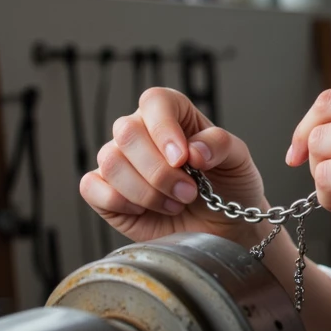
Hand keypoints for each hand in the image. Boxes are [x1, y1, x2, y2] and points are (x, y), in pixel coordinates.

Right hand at [80, 87, 267, 246]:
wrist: (222, 229)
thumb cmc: (228, 188)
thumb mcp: (239, 160)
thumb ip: (220, 145)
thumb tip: (194, 148)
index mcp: (173, 115)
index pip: (155, 101)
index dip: (164, 128)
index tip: (183, 159)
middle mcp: (142, 133)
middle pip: (127, 132)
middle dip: (160, 171)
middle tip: (188, 193)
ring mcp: (121, 162)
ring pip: (110, 161)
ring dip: (147, 191)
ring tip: (175, 204)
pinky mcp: (105, 191)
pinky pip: (91, 186)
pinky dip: (119, 201)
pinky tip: (144, 210)